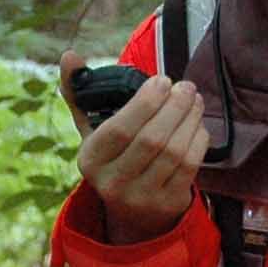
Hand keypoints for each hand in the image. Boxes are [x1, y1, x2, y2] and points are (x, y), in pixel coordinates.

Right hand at [59, 48, 207, 247]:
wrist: (131, 211)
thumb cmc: (113, 157)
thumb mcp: (91, 130)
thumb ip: (79, 92)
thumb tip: (69, 55)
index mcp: (91, 160)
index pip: (120, 129)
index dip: (145, 102)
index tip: (162, 80)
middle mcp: (113, 183)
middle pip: (152, 140)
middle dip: (174, 107)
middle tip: (185, 86)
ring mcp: (142, 197)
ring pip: (174, 152)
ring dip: (190, 119)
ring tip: (194, 99)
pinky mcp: (168, 204)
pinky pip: (190, 166)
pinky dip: (198, 139)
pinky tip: (197, 123)